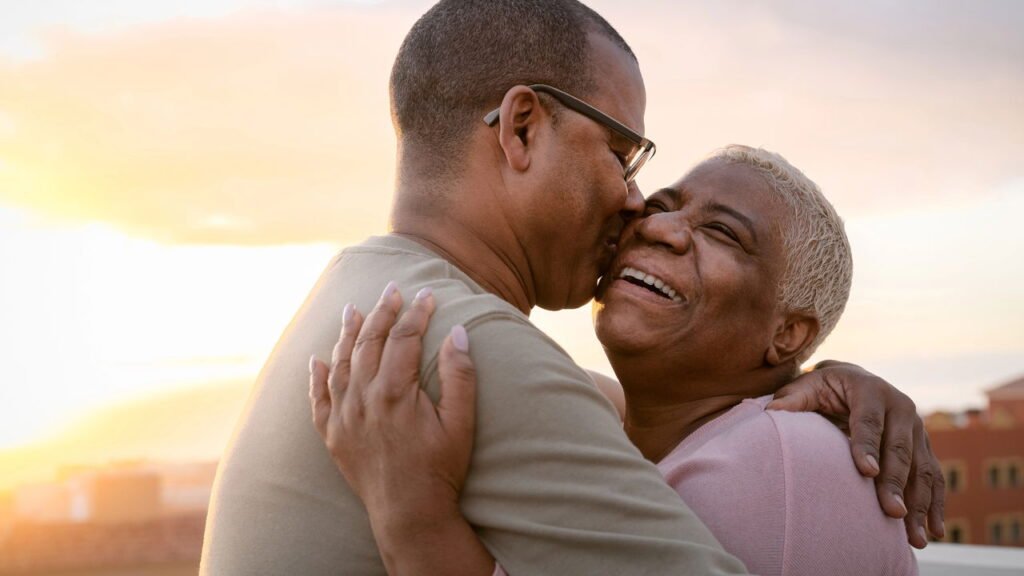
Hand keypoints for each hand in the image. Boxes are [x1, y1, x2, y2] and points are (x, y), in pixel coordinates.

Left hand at [308, 282, 477, 530]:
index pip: (404, 337)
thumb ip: (459, 376)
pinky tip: (316, 360)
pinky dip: (317, 377)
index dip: (416, 313)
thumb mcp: (460, 423)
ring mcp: (344, 417)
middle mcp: (363, 398)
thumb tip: (457, 333)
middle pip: (370, 342)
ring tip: (352, 310)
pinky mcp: (333, 436)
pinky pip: (319, 399)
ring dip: (347, 334)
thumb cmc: (440, 469)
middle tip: (392, 289)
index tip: (427, 295)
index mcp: (395, 391)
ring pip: (341, 363)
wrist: (409, 514)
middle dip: (382, 311)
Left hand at [767, 361, 944, 548]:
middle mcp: (901, 407)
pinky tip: (933, 531)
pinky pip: (934, 477)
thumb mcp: (808, 386)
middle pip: (899, 449)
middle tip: (891, 512)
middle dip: (896, 483)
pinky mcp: (924, 447)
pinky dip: (935, 505)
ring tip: (916, 536)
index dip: (868, 446)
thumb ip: (792, 399)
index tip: (866, 472)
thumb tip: (771, 411)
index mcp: (870, 389)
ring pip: (922, 469)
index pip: (868, 421)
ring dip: (920, 503)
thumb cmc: (824, 388)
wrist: (854, 380)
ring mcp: (917, 429)